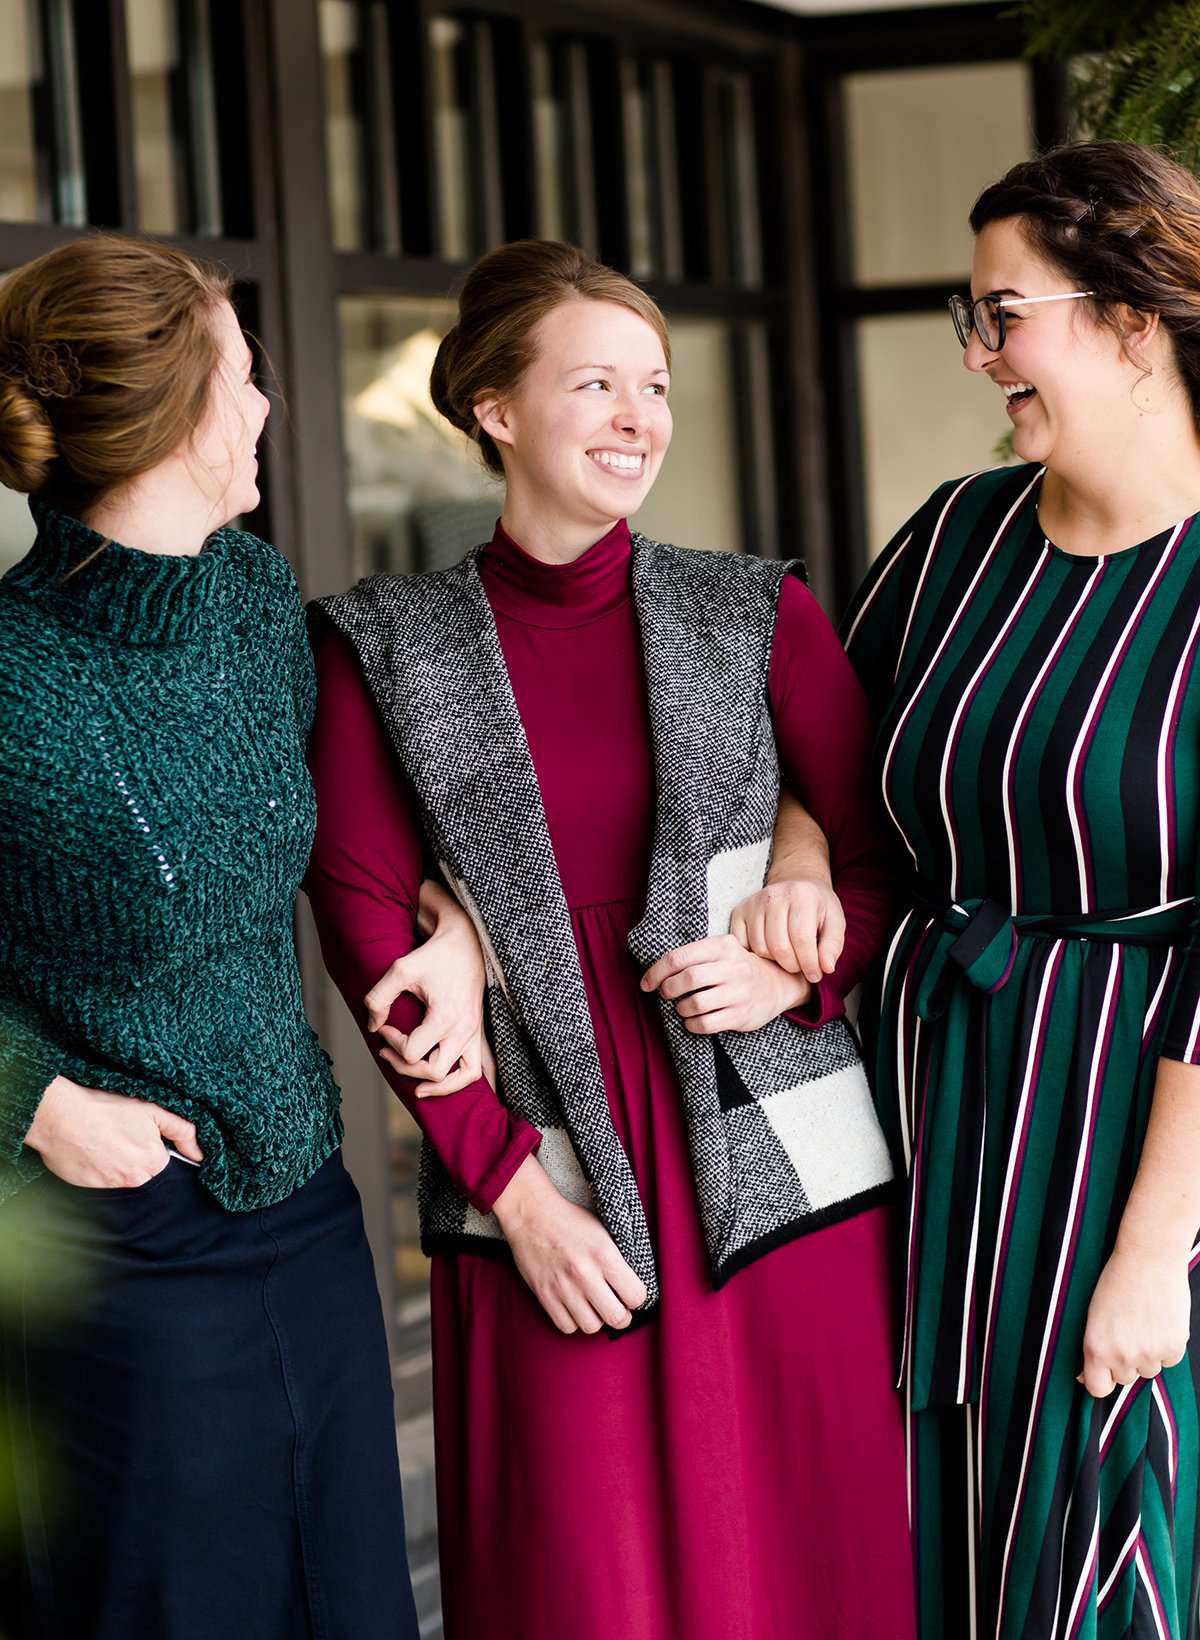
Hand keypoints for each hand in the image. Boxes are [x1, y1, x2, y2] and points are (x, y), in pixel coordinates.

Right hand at [25, 1075, 202, 1187]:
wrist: (60, 1115)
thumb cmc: (106, 1108)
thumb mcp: (152, 1110)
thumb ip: (182, 1131)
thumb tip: (200, 1154)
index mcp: (153, 1162)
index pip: (162, 1161)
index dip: (152, 1145)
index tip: (138, 1132)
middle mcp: (133, 1179)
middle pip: (143, 1171)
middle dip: (136, 1156)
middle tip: (119, 1134)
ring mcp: (108, 1185)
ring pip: (121, 1176)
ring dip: (116, 1162)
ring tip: (104, 1139)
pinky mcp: (86, 1187)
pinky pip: (100, 1180)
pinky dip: (97, 1167)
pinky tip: (91, 1148)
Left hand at [365, 879, 488, 1096]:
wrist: (465, 943)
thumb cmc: (434, 956)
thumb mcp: (400, 970)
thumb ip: (379, 998)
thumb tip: (373, 1026)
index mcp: (445, 1017)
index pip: (412, 1051)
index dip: (391, 1042)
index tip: (384, 1027)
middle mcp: (463, 1029)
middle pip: (433, 1071)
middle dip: (406, 1067)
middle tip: (388, 1053)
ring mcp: (474, 1033)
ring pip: (462, 1077)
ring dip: (439, 1087)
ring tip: (418, 1089)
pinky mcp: (477, 1032)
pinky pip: (476, 1068)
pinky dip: (460, 1080)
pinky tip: (442, 1082)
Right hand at [492, 1155, 647, 1333]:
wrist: (531, 1215)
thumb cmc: (569, 1220)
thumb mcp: (603, 1232)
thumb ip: (618, 1260)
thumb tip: (632, 1286)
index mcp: (604, 1255)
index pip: (636, 1296)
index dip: (637, 1297)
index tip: (631, 1294)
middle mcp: (585, 1274)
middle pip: (617, 1318)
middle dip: (622, 1316)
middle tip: (618, 1308)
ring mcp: (563, 1287)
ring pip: (592, 1327)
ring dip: (596, 1319)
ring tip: (594, 1306)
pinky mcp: (545, 1296)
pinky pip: (567, 1327)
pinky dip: (573, 1321)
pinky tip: (575, 1307)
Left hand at [640, 933, 809, 1032]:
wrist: (778, 984)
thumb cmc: (737, 968)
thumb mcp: (721, 951)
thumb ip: (693, 956)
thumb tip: (653, 973)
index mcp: (722, 946)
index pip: (679, 957)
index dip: (656, 972)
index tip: (646, 983)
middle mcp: (733, 967)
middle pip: (687, 978)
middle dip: (668, 989)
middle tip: (665, 994)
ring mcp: (740, 992)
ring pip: (694, 1003)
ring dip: (680, 1009)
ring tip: (682, 1007)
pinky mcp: (742, 1014)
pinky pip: (705, 1024)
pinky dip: (691, 1024)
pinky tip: (692, 1021)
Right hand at [730, 879, 844, 983]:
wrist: (797, 885)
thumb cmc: (817, 908)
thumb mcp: (835, 922)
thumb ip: (832, 946)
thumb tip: (826, 968)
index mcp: (801, 895)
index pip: (802, 939)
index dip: (809, 963)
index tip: (816, 975)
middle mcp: (774, 895)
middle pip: (779, 947)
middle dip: (793, 966)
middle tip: (801, 966)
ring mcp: (753, 902)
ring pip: (760, 948)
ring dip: (775, 961)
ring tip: (788, 956)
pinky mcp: (739, 911)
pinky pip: (743, 945)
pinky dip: (756, 955)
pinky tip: (771, 950)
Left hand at [1077, 1242, 1190, 1397]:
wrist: (1148, 1259)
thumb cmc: (1116, 1281)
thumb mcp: (1093, 1315)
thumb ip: (1093, 1348)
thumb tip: (1085, 1377)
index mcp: (1096, 1348)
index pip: (1097, 1389)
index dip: (1100, 1380)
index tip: (1103, 1372)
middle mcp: (1122, 1356)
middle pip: (1125, 1378)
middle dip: (1124, 1361)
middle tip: (1126, 1331)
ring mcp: (1150, 1354)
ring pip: (1148, 1370)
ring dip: (1146, 1354)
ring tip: (1143, 1323)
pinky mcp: (1174, 1347)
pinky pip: (1169, 1360)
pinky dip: (1166, 1347)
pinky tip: (1159, 1322)